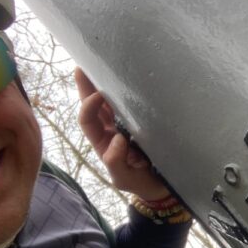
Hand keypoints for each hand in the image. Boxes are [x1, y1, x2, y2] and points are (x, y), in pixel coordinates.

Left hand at [75, 67, 170, 201]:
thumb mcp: (123, 178)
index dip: (89, 105)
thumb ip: (115, 163)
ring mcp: (128, 123)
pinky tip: (134, 77)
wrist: (162, 187)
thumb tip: (117, 140)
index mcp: (102, 141)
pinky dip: (130, 91)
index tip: (99, 94)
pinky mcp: (145, 122)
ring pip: (113, 100)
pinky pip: (135, 105)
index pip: (88, 119)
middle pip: (95, 103)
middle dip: (88, 83)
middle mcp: (112, 128)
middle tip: (85, 62)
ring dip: (107, 82)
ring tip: (106, 61)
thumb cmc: (139, 183)